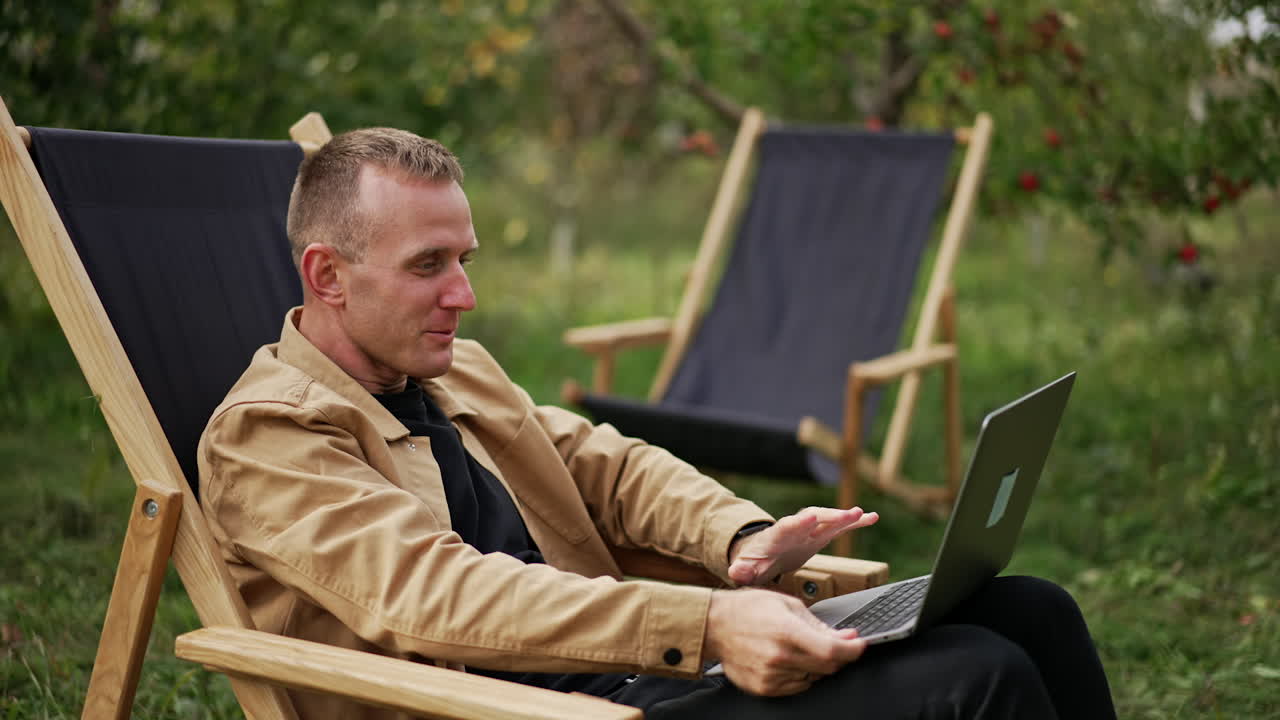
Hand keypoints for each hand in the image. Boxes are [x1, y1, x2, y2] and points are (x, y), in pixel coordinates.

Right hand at [703, 588, 865, 695]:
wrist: (715, 625)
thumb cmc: (749, 609)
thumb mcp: (787, 605)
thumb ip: (819, 624)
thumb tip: (846, 636)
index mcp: (786, 631)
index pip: (832, 651)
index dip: (853, 650)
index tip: (860, 645)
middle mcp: (779, 657)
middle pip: (827, 667)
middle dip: (838, 655)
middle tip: (833, 642)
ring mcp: (771, 676)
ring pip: (814, 678)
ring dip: (816, 665)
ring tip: (798, 646)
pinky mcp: (764, 688)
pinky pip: (797, 687)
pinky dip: (800, 674)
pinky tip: (787, 658)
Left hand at [728, 506, 878, 585]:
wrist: (760, 554)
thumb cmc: (753, 562)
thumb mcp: (744, 569)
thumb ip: (742, 571)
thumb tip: (737, 572)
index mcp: (776, 537)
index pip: (787, 527)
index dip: (798, 523)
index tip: (810, 517)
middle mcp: (794, 528)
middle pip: (813, 518)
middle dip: (829, 516)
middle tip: (848, 514)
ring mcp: (808, 530)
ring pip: (828, 520)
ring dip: (845, 517)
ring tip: (864, 514)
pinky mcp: (819, 536)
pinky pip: (838, 528)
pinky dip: (854, 523)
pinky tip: (872, 518)